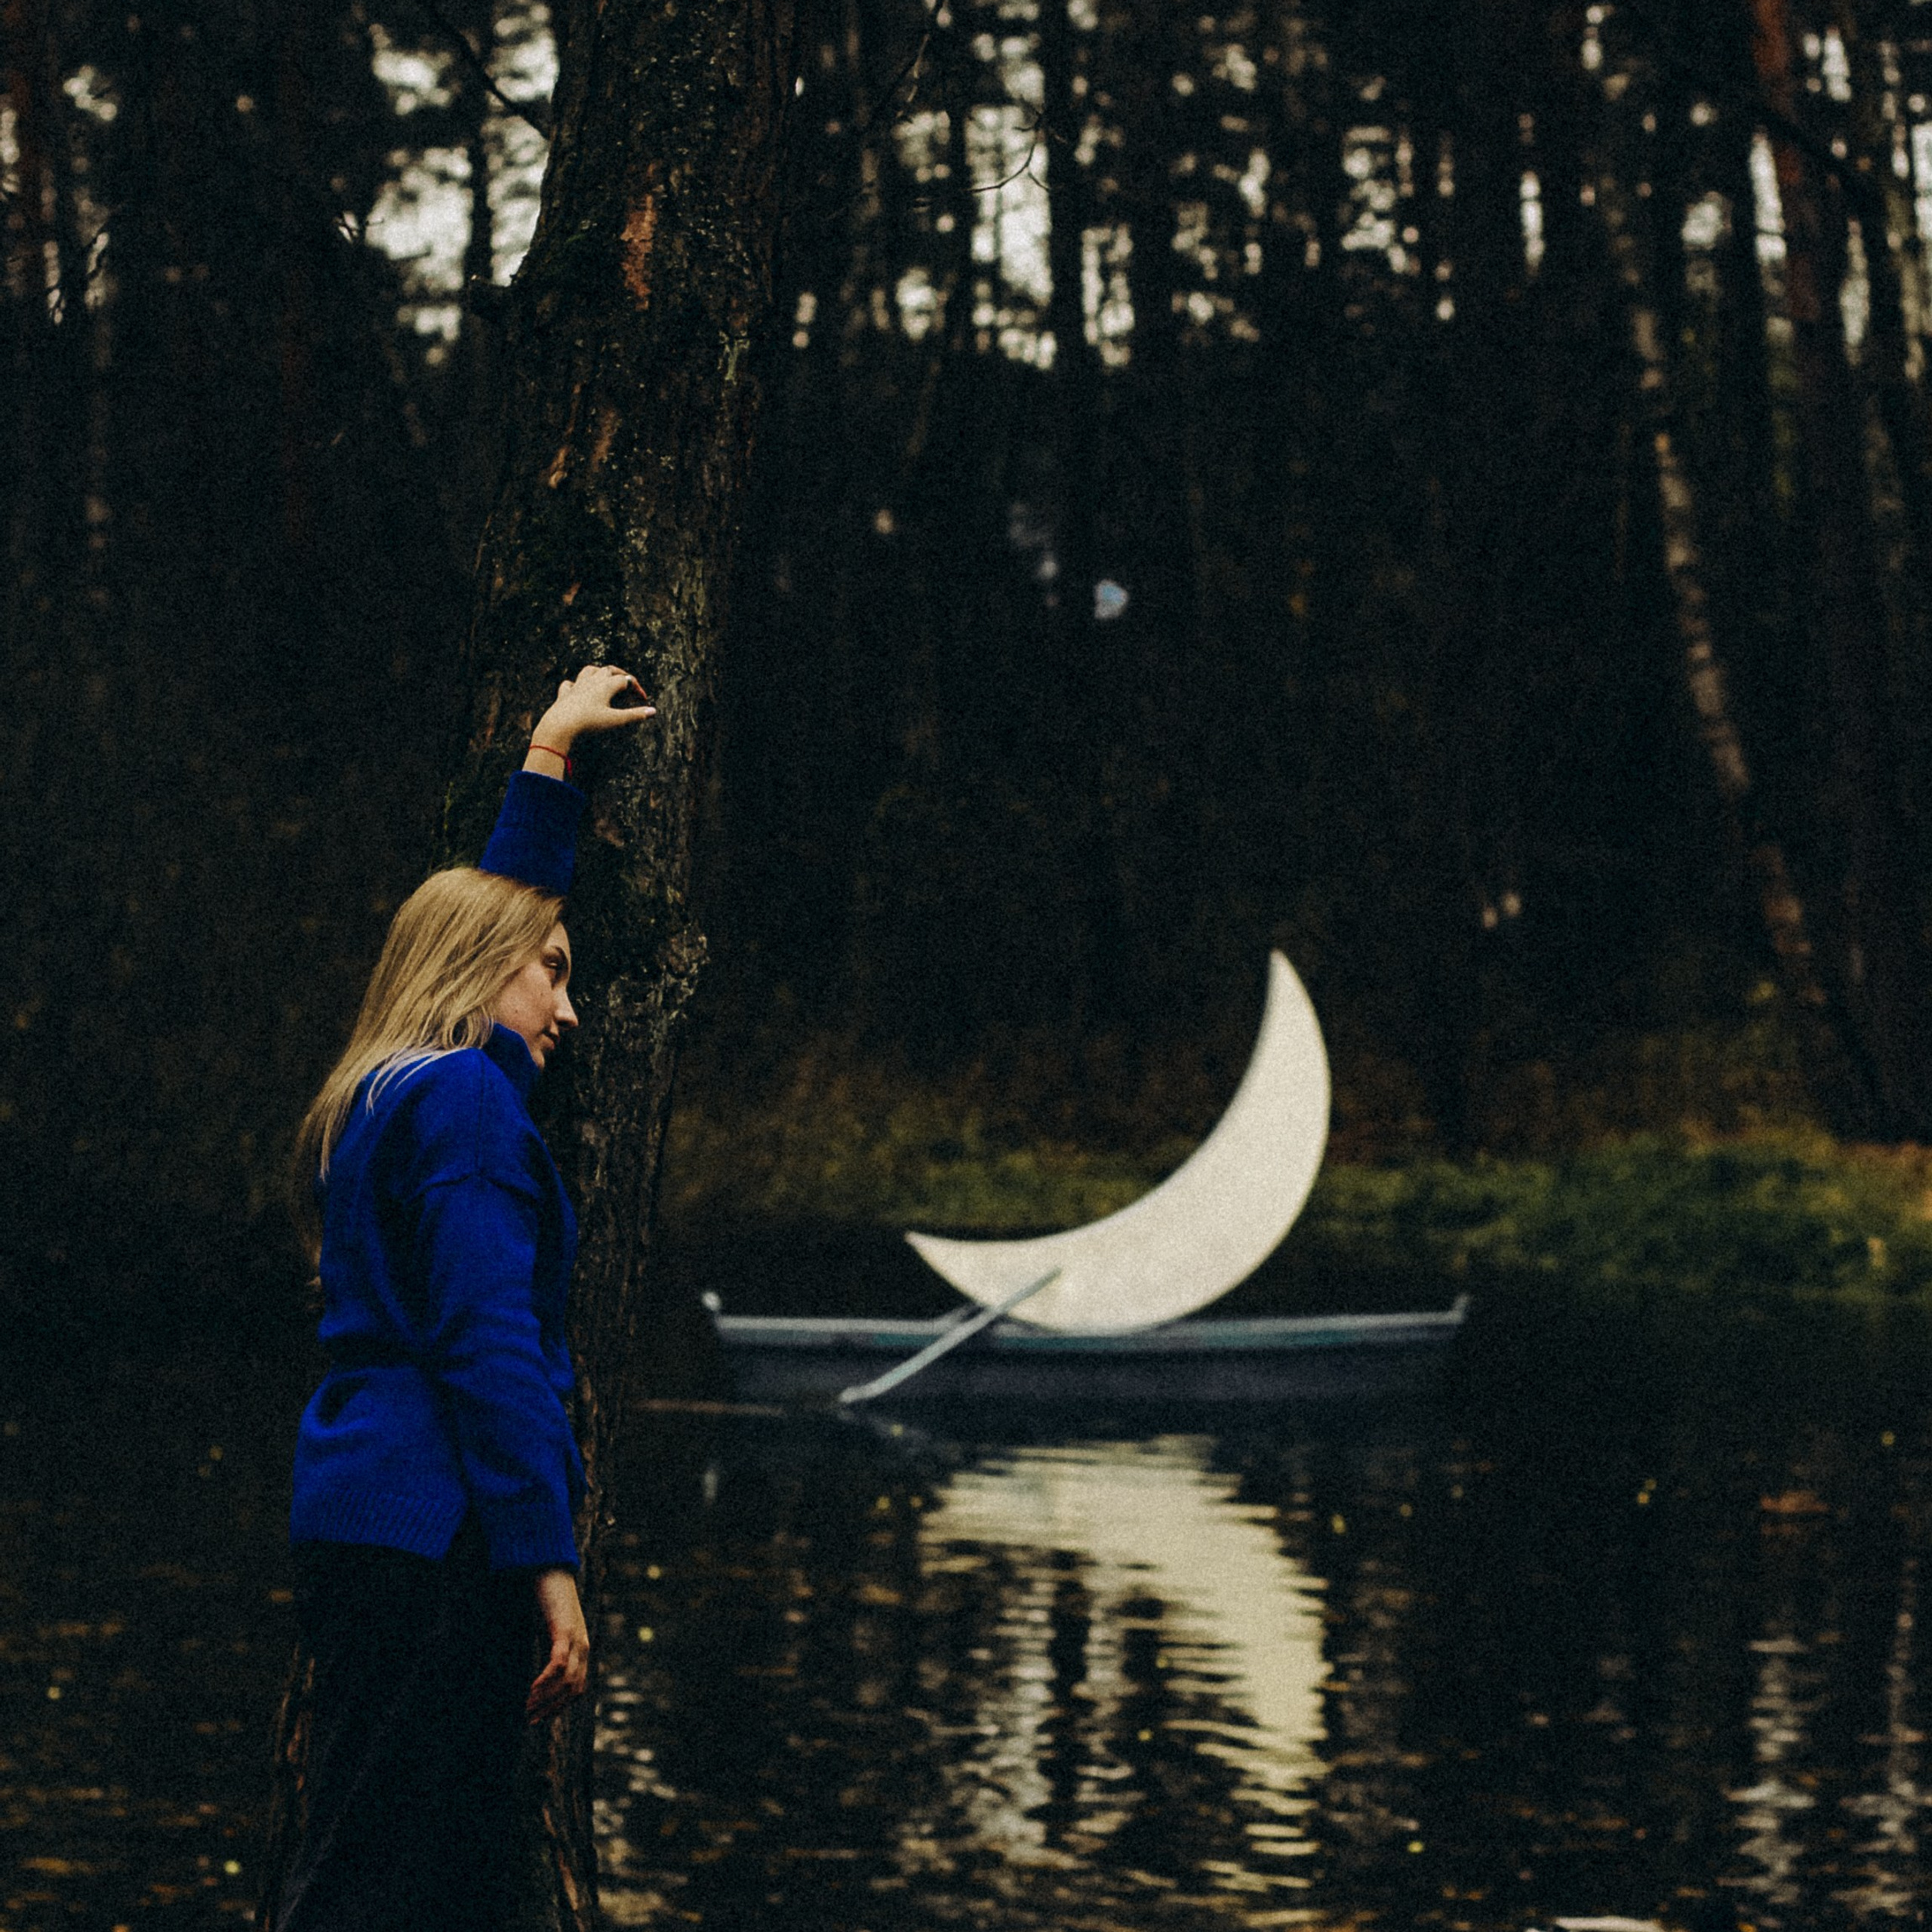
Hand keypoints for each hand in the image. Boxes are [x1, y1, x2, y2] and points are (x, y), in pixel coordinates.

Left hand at [526, 663, 655, 775]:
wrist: (560, 725)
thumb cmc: (589, 723)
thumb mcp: (615, 720)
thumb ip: (635, 715)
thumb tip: (654, 711)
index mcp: (606, 685)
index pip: (627, 681)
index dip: (637, 688)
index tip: (644, 700)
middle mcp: (592, 681)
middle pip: (609, 670)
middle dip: (621, 675)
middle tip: (628, 683)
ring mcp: (577, 686)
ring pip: (589, 671)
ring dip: (599, 672)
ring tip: (604, 678)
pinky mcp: (565, 694)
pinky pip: (570, 684)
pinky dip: (575, 684)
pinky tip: (576, 688)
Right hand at [527, 1566, 589, 1722]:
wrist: (550, 1566)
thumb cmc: (549, 1597)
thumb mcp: (553, 1627)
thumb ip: (553, 1646)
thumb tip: (542, 1668)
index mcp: (581, 1647)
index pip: (577, 1688)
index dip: (559, 1707)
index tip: (539, 1719)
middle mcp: (583, 1645)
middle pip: (573, 1689)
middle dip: (551, 1708)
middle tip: (529, 1719)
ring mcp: (576, 1637)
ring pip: (567, 1681)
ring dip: (546, 1699)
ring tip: (526, 1708)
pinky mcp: (564, 1629)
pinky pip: (558, 1663)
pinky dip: (545, 1680)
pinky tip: (530, 1690)